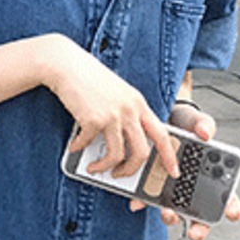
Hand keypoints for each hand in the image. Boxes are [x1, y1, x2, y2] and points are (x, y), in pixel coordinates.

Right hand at [40, 35, 178, 182]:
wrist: (66, 64)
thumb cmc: (87, 77)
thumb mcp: (116, 93)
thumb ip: (124, 114)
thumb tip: (120, 143)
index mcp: (138, 103)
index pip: (162, 135)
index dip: (170, 157)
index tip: (173, 171)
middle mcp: (130, 110)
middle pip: (141, 152)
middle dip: (131, 170)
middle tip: (120, 174)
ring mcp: (113, 115)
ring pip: (116, 155)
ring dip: (104, 167)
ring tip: (95, 167)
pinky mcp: (94, 119)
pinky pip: (89, 145)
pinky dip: (80, 149)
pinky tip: (75, 146)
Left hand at [129, 101, 239, 239]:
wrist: (160, 119)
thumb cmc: (184, 125)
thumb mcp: (195, 121)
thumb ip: (204, 125)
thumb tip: (205, 133)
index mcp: (211, 176)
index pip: (228, 197)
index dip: (232, 208)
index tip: (231, 212)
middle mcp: (194, 188)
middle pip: (201, 215)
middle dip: (200, 228)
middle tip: (195, 231)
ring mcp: (173, 190)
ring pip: (175, 212)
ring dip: (172, 217)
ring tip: (168, 212)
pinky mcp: (153, 187)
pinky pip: (149, 199)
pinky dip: (143, 202)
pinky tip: (137, 202)